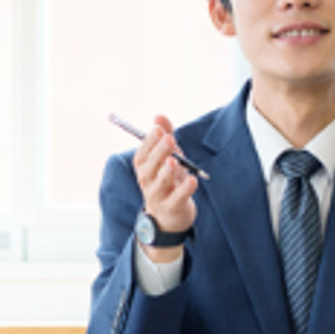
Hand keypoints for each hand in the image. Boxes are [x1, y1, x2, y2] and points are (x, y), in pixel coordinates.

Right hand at [132, 115, 197, 262]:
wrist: (169, 217)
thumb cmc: (168, 181)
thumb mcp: (168, 157)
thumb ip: (165, 136)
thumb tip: (159, 116)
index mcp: (144, 168)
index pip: (142, 154)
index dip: (149, 142)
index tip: (159, 129)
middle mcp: (147, 182)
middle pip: (150, 167)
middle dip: (159, 152)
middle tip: (169, 139)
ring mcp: (158, 197)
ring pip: (159, 184)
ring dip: (167, 171)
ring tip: (174, 160)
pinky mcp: (172, 208)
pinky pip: (176, 199)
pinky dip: (184, 190)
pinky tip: (192, 180)